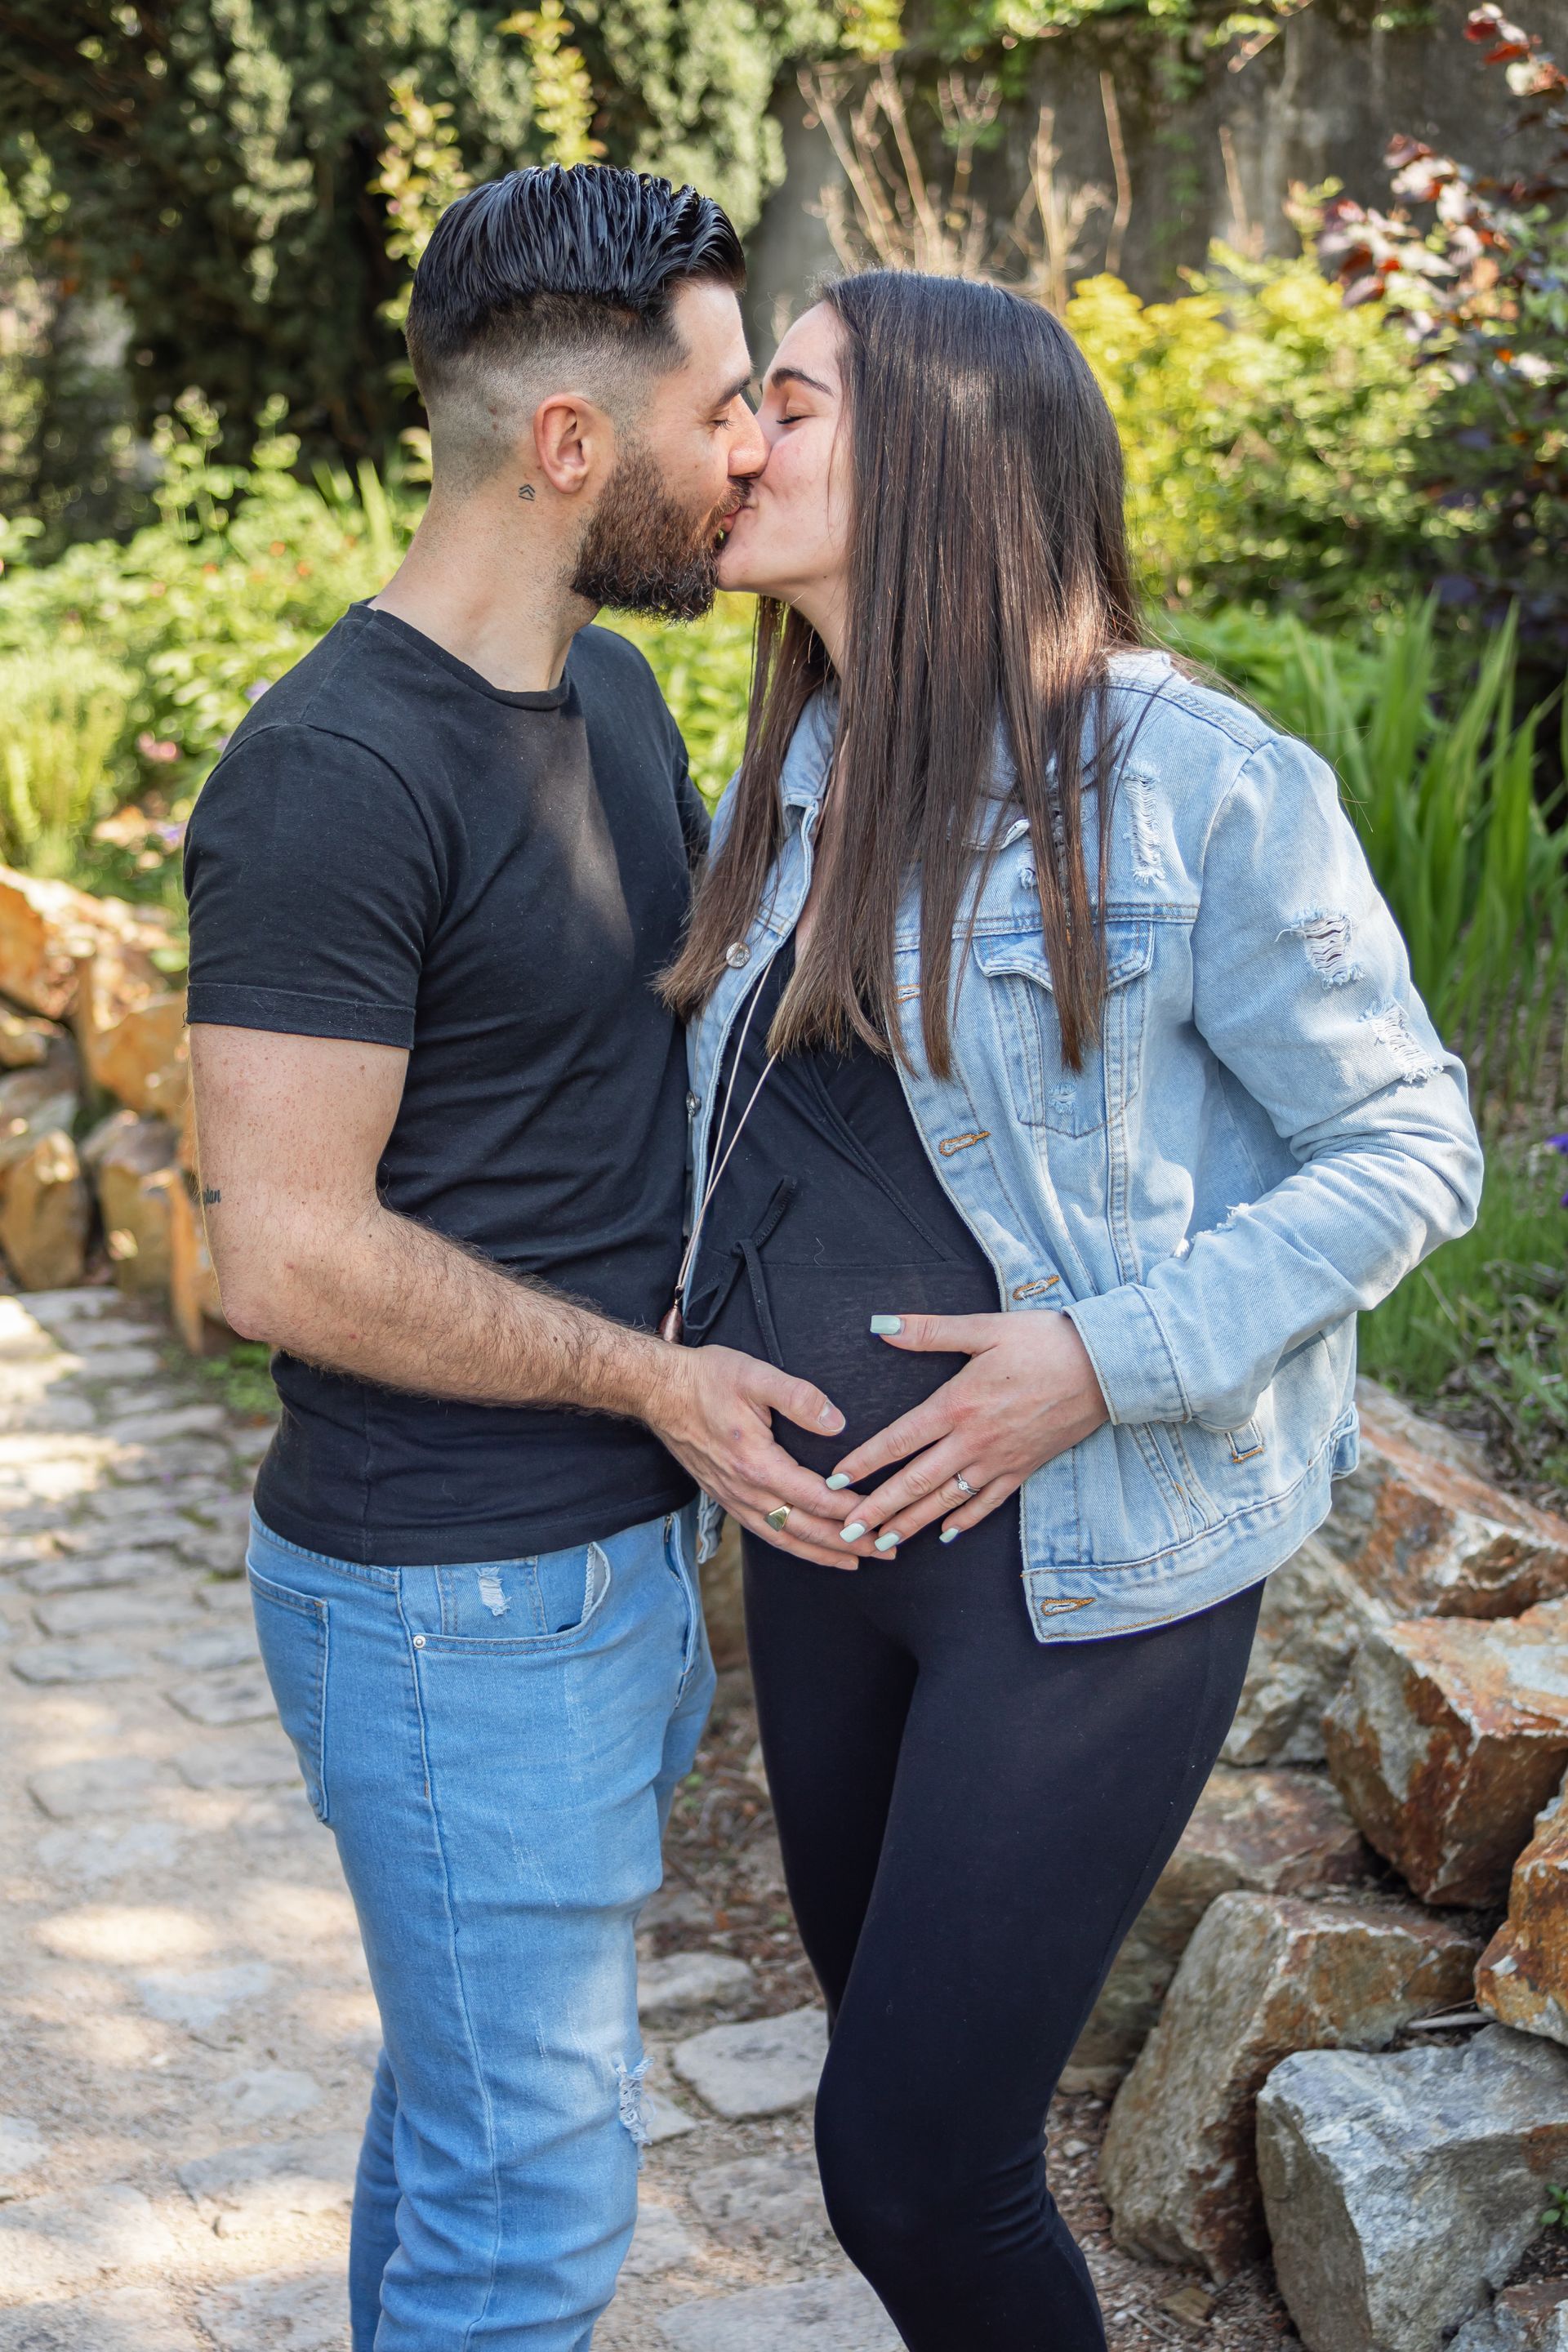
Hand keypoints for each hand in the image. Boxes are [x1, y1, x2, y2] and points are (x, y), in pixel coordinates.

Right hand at [644, 1342, 877, 1566]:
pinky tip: (810, 1548)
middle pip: (805, 1529)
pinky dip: (793, 1546)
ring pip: (785, 1538)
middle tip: (887, 1551)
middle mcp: (745, 1491)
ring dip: (823, 1553)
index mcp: (757, 1464)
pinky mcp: (725, 1498)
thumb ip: (799, 1398)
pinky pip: (765, 1532)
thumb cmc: (707, 1379)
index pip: (816, 1498)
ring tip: (857, 1561)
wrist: (659, 1391)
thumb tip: (837, 1423)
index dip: (853, 1510)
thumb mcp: (755, 1375)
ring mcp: (733, 1498)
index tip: (884, 1516)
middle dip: (849, 1543)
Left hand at [825, 1310, 1107, 1551]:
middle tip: (846, 1530)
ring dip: (912, 1523)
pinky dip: (964, 1522)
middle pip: (916, 1481)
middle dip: (878, 1508)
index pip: (899, 1440)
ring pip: (947, 1500)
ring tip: (884, 1543)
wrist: (1105, 1367)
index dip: (865, 1462)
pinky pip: (988, 1504)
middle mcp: (974, 1440)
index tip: (836, 1481)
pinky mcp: (1024, 1469)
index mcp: (957, 1404)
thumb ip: (930, 1331)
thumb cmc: (1043, 1341)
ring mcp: (1000, 1460)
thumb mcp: (984, 1328)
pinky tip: (946, 1535)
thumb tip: (881, 1325)